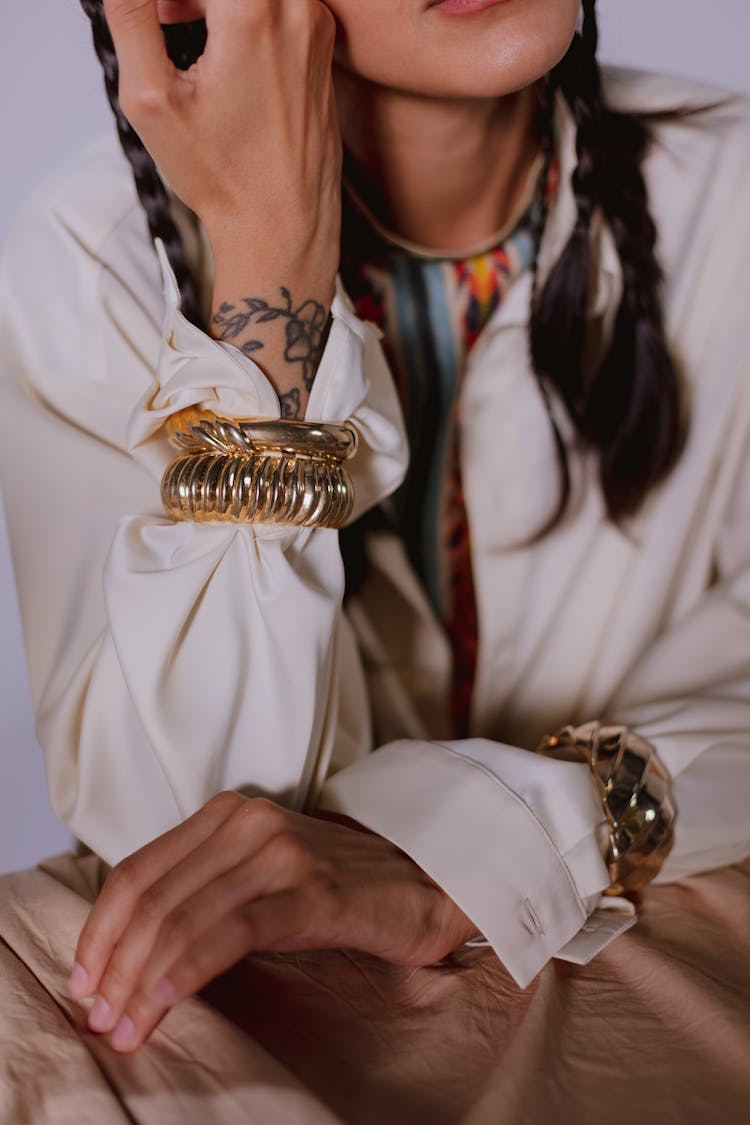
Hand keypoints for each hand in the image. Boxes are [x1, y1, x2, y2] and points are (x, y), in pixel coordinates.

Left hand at [70, 792, 477, 1052]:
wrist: (426, 883)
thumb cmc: (340, 887)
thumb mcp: (262, 874)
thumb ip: (206, 888)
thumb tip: (133, 947)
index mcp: (227, 815)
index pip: (138, 869)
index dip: (101, 928)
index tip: (86, 977)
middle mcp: (247, 823)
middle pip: (152, 896)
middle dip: (114, 963)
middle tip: (101, 1017)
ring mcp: (280, 854)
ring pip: (183, 918)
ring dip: (142, 980)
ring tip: (127, 1026)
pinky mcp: (311, 891)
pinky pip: (231, 932)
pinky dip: (187, 970)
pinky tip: (167, 1000)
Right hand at [104, 0, 341, 270]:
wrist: (284, 226)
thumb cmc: (224, 176)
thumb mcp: (152, 98)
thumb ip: (130, 15)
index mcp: (254, 12)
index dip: (165, 0)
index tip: (154, 21)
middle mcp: (297, 9)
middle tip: (163, 21)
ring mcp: (316, 25)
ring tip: (181, 29)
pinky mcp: (322, 44)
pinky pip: (277, 0)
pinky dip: (241, 10)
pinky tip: (219, 52)